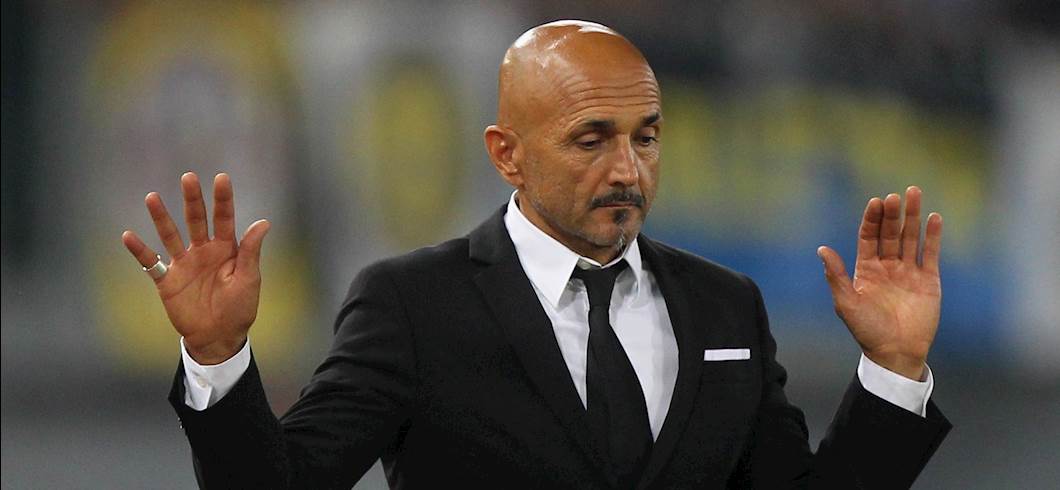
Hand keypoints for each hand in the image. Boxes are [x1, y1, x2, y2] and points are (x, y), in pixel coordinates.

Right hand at [122, 172, 269, 364]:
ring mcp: (184, 264)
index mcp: (226, 249)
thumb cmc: (239, 308)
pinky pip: (151, 262)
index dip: (223, 199)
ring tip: (152, 197)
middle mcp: (203, 251)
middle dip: (193, 200)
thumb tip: (263, 222)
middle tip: (188, 178)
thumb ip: (251, 251)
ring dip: (162, 217)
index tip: (221, 178)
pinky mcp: (167, 280)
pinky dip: (139, 250)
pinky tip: (129, 236)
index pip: (224, 218)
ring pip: (170, 235)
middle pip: (196, 220)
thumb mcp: (249, 279)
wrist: (218, 337)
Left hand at [817, 186, 942, 380]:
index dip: (872, 220)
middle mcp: (887, 266)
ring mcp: (909, 272)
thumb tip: (822, 249)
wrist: (896, 353)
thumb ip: (836, 276)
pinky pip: (930, 254)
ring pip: (911, 238)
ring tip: (915, 193)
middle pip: (890, 233)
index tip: (875, 202)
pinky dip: (932, 236)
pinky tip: (934, 218)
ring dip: (913, 217)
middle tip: (896, 195)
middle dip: (893, 214)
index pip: (869, 237)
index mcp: (866, 270)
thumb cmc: (867, 330)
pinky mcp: (928, 280)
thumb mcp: (847, 303)